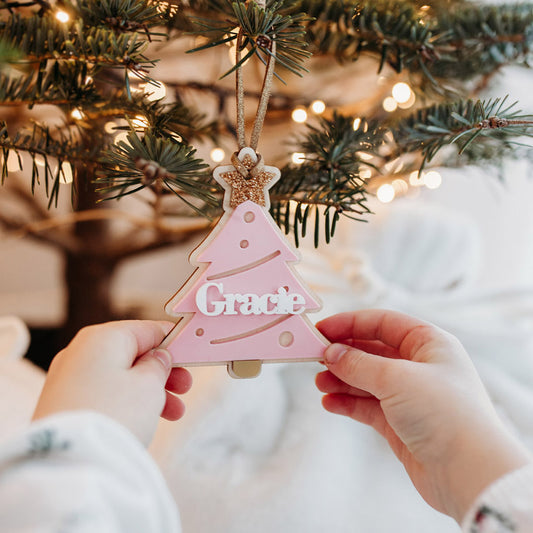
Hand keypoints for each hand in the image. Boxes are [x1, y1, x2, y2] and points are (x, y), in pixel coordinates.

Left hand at [33, 320, 191, 445]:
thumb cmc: (113, 414)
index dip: (172, 343)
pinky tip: (146, 420)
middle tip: (185, 387)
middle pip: (132, 354)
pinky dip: (127, 403)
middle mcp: (80, 352)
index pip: (146, 329)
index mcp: (102, 337)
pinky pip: (105, 394)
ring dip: (150, 391)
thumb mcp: (149, 384)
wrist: (69, 462)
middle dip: (163, 372)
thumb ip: (158, 365)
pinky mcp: (64, 404)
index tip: (191, 356)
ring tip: (174, 412)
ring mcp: (68, 379)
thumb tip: (157, 358)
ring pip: (120, 377)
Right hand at [316, 309, 530, 522]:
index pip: (383, 323)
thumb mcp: (396, 378)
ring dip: (342, 380)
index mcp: (429, 343)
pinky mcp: (401, 423)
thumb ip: (358, 364)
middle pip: (372, 351)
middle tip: (314, 358)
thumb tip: (330, 353)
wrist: (470, 474)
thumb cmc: (446, 414)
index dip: (350, 323)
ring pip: (367, 379)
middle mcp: (420, 366)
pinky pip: (367, 405)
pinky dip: (348, 403)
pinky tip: (330, 403)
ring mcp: (410, 395)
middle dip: (343, 354)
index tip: (322, 330)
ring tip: (319, 383)